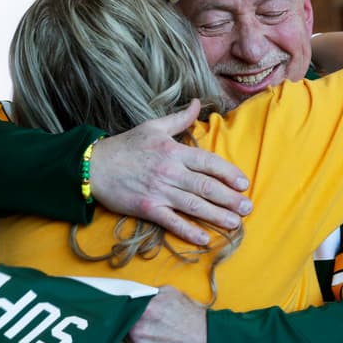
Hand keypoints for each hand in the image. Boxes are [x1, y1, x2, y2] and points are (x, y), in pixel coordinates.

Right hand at [90, 99, 251, 245]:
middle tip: (248, 208)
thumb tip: (196, 103)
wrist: (94, 165)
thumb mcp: (153, 127)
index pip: (209, 162)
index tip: (243, 183)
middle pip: (207, 186)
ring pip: (195, 205)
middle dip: (230, 199)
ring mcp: (160, 191)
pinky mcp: (148, 208)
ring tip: (235, 223)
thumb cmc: (124, 146)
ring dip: (218, 216)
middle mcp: (170, 171)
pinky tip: (204, 239)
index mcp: (174, 151)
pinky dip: (189, 231)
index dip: (229, 173)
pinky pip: (173, 221)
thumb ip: (179, 118)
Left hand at [108, 285, 206, 342]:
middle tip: (124, 330)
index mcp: (142, 309)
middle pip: (111, 329)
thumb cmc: (191, 319)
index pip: (112, 310)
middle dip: (116, 329)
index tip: (112, 316)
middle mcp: (137, 331)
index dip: (112, 313)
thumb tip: (126, 295)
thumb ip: (144, 293)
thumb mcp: (169, 293)